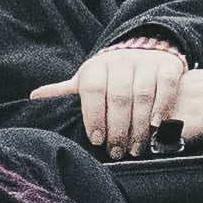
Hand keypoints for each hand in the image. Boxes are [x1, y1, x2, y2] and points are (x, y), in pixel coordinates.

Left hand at [32, 42, 192, 157]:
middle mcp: (120, 61)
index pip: (92, 90)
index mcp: (97, 67)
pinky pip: (165, 86)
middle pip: (118, 97)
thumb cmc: (110, 75)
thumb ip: (66, 91)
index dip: (93, 116)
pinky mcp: (168, 65)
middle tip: (117, 152)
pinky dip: (162, 106)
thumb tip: (34, 97)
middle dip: (117, 129)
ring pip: (142, 95)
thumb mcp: (88, 79)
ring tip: (135, 148)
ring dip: (139, 125)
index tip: (97, 140)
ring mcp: (145, 62)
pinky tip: (157, 126)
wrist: (144, 50)